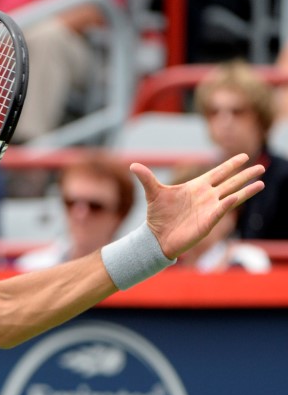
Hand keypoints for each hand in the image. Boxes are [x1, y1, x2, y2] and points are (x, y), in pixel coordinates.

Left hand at [133, 153, 264, 258]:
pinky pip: (221, 210)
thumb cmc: (157, 216)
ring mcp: (209, 209)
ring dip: (246, 189)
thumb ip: (146, 177)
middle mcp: (206, 196)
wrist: (156, 238)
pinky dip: (229, 203)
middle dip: (244, 174)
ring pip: (232, 195)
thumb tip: (132, 164)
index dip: (230, 165)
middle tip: (260, 166)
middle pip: (230, 182)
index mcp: (196, 187)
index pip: (217, 173)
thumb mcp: (153, 193)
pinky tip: (237, 197)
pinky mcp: (208, 221)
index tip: (244, 156)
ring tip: (261, 181)